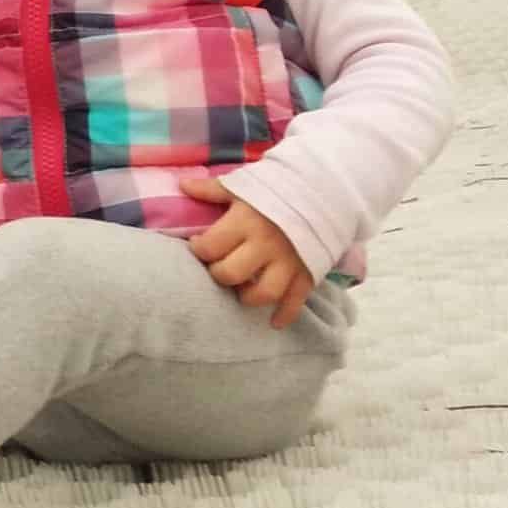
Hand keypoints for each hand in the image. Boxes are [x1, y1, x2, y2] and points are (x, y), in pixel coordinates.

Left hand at [182, 174, 316, 328]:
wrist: (325, 191)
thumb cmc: (277, 189)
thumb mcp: (243, 185)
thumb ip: (212, 190)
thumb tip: (182, 185)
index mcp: (245, 222)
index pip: (210, 247)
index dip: (199, 249)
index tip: (199, 245)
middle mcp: (266, 245)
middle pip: (232, 274)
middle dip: (219, 274)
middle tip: (219, 267)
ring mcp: (289, 262)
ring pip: (264, 293)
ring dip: (248, 297)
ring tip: (241, 290)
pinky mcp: (308, 273)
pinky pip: (296, 301)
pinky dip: (285, 314)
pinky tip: (274, 322)